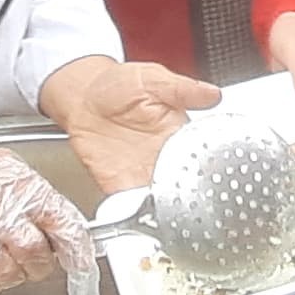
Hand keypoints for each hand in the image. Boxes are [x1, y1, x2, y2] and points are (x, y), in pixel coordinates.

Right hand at [0, 147, 100, 294]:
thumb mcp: (2, 169)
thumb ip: (35, 195)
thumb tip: (66, 226)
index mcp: (18, 184)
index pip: (64, 223)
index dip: (78, 252)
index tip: (83, 267)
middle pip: (38, 257)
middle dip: (37, 263)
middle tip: (25, 253)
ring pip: (12, 276)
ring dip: (9, 273)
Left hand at [41, 56, 222, 195]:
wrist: (82, 96)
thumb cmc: (118, 83)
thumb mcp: (153, 78)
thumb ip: (182, 89)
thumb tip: (211, 93)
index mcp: (178, 133)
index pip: (200, 156)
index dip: (206, 168)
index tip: (209, 176)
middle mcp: (163, 157)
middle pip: (183, 184)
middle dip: (187, 195)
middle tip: (190, 201)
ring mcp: (141, 173)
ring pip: (160, 200)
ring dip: (163, 208)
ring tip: (166, 212)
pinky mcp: (118, 183)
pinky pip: (129, 205)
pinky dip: (133, 212)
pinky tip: (138, 216)